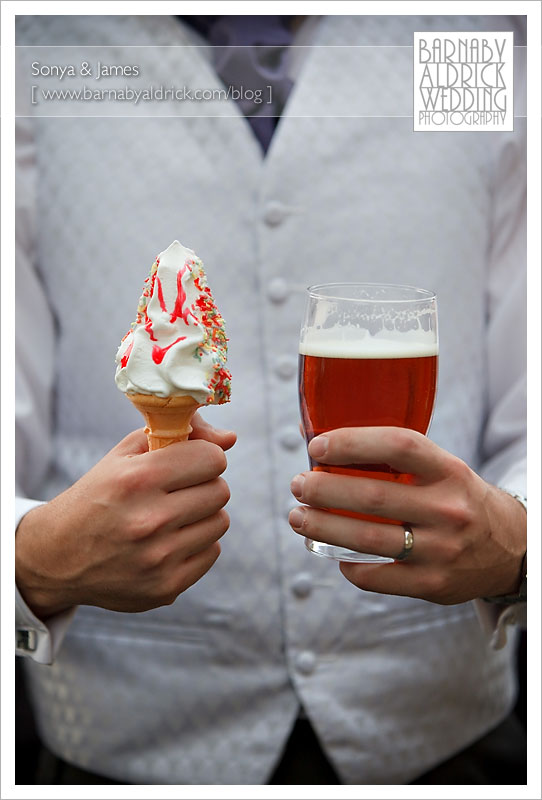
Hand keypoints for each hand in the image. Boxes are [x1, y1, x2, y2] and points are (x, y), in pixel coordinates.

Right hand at [15, 415, 236, 618]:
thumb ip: (179, 434)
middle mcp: (149, 520)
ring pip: (220, 521)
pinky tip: (169, 540)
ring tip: (174, 515)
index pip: (213, 459)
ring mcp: (159, 559)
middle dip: (204, 484)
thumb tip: (230, 438)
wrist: (57, 557)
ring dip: (202, 514)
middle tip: (180, 489)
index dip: (205, 456)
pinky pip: (211, 552)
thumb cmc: (98, 497)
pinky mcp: (166, 588)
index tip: (191, 461)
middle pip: (220, 490)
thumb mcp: (125, 455)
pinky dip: (196, 543)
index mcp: (138, 480)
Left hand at [289, 427, 525, 604]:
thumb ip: (389, 455)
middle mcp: (447, 509)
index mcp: (448, 471)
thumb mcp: (440, 468)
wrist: (509, 549)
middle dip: (323, 490)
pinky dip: (348, 565)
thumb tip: (315, 433)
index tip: (317, 446)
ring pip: (367, 539)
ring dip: (322, 527)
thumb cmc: (456, 499)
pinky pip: (377, 577)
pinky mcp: (432, 584)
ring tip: (298, 518)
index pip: (398, 445)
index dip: (352, 442)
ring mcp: (441, 550)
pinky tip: (332, 554)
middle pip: (372, 496)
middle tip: (298, 485)